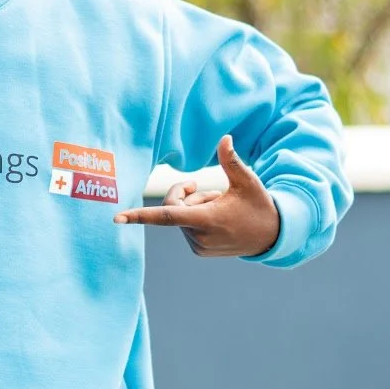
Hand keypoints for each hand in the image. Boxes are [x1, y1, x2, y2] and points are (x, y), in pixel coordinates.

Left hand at [114, 134, 280, 257]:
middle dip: (184, 193)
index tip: (117, 218)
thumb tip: (225, 137)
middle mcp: (199, 236)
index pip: (167, 216)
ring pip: (179, 216)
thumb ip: (231, 160)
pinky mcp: (200, 251)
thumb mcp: (247, 181)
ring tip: (219, 207)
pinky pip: (184, 227)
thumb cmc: (259, 205)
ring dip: (194, 206)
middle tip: (209, 190)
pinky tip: (217, 219)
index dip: (140, 215)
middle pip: (173, 205)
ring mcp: (199, 246)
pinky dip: (195, 218)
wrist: (272, 236)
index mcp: (207, 220)